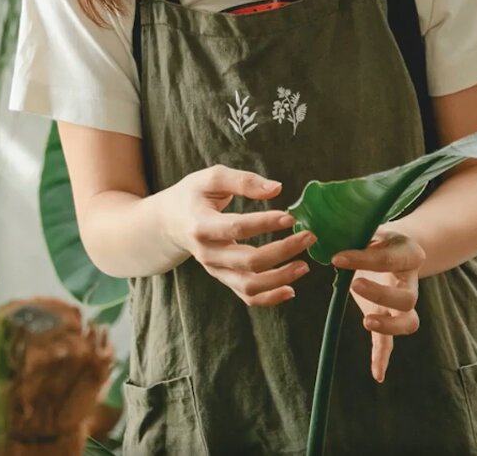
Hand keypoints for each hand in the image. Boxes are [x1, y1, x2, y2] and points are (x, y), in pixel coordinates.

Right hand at [162, 165, 315, 306]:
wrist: (169, 223)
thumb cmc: (193, 196)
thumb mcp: (211, 178)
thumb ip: (243, 181)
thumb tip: (277, 189)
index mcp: (201, 225)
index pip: (237, 227)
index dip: (265, 223)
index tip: (290, 217)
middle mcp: (207, 253)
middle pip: (248, 261)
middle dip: (283, 251)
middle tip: (308, 236)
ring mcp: (215, 270)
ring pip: (249, 285)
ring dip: (280, 278)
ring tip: (304, 265)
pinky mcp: (223, 278)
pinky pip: (247, 296)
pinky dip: (270, 297)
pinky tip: (291, 289)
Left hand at [331, 227, 424, 381]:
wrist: (394, 244)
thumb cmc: (374, 233)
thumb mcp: (367, 225)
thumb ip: (349, 226)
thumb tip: (313, 224)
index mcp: (408, 252)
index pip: (389, 258)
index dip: (364, 258)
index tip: (337, 258)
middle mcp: (411, 280)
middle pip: (407, 296)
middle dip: (381, 294)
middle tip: (355, 285)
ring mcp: (403, 302)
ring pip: (408, 320)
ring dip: (389, 325)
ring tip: (366, 321)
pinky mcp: (389, 317)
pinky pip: (390, 341)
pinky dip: (383, 357)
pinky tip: (376, 374)